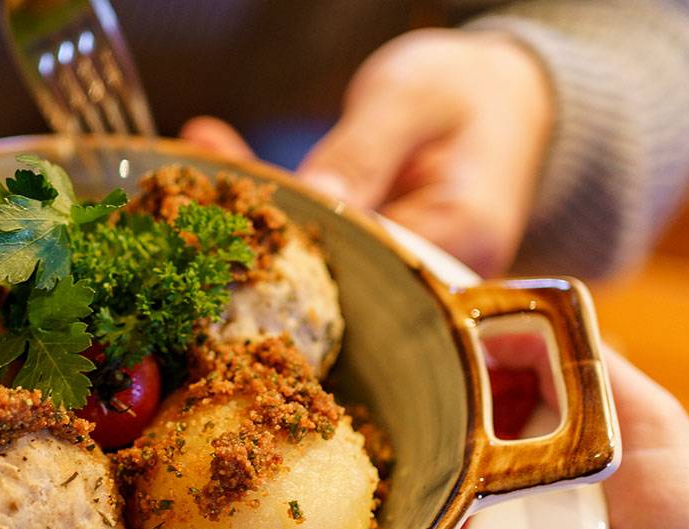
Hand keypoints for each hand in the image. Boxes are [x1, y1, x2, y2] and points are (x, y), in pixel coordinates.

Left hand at [181, 28, 553, 275]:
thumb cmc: (469, 89)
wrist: (501, 94)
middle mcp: (429, 278)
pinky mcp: (372, 257)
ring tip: (187, 178)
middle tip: (186, 212)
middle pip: (330, 278)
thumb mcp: (414, 102)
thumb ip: (364, 153)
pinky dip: (267, 203)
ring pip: (312, 259)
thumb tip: (314, 198)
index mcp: (458, 246)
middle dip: (253, 247)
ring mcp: (399, 273)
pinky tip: (215, 156)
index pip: (364, 271)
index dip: (292, 259)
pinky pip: (313, 237)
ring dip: (249, 220)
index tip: (227, 236)